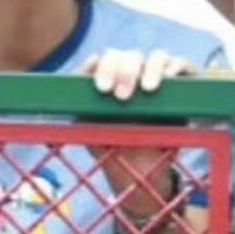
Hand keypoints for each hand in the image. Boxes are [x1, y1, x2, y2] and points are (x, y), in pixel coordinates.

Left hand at [79, 49, 196, 215]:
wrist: (143, 178)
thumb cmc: (114, 153)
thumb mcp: (91, 135)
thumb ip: (79, 115)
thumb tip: (52, 106)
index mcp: (109, 83)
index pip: (102, 61)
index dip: (99, 66)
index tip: (100, 87)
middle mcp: (133, 76)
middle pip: (126, 55)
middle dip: (122, 70)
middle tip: (121, 96)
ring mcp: (158, 79)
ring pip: (156, 56)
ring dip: (149, 68)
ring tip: (146, 90)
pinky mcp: (182, 87)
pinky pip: (182, 65)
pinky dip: (176, 66)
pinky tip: (170, 77)